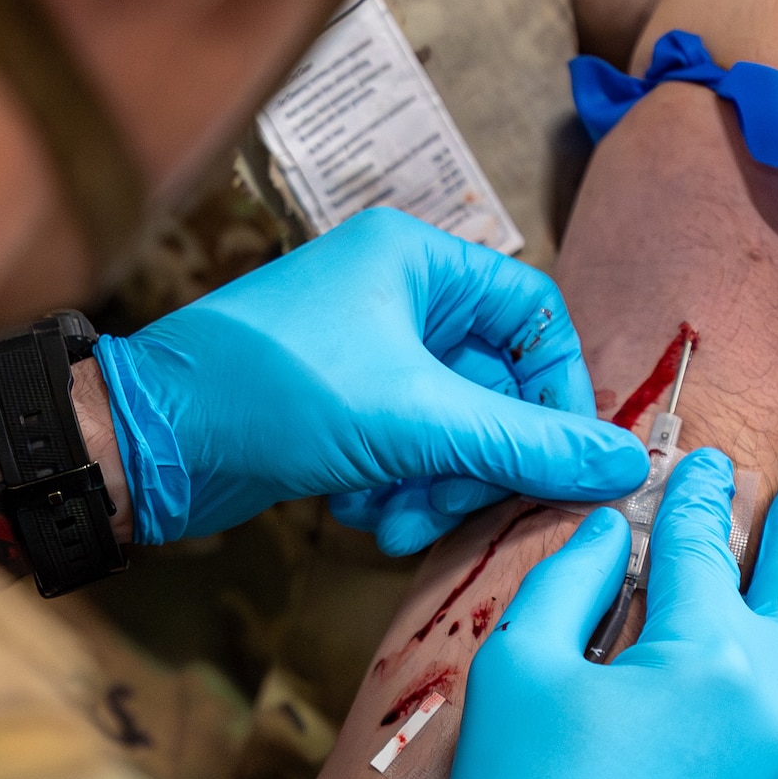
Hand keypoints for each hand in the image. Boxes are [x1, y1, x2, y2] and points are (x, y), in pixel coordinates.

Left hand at [93, 209, 647, 552]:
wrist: (150, 443)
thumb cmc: (272, 395)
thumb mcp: (417, 421)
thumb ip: (527, 444)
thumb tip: (626, 463)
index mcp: (419, 261)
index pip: (535, 317)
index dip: (558, 393)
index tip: (566, 459)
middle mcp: (397, 297)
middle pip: (497, 386)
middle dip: (481, 458)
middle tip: (459, 502)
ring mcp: (367, 355)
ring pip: (454, 430)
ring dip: (437, 487)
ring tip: (397, 517)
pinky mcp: (341, 410)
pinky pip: (408, 453)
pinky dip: (395, 491)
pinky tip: (360, 513)